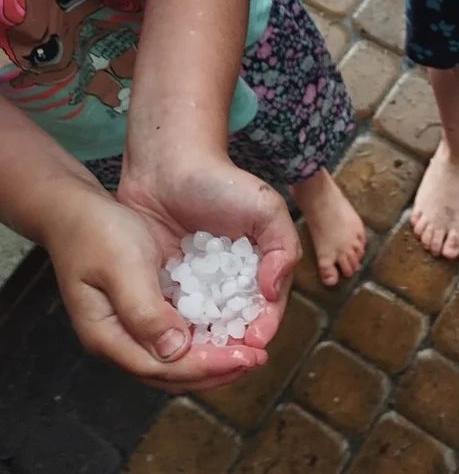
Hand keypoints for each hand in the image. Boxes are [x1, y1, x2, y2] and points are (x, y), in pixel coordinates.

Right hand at [47, 188, 267, 392]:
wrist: (77, 209)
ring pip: (177, 358)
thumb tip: (176, 349)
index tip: (246, 357)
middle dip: (217, 369)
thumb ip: (146, 311)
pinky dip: (205, 337)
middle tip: (257, 358)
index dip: (208, 366)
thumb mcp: (124, 267)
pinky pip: (178, 335)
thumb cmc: (97, 232)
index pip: (163, 368)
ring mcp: (132, 326)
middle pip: (172, 372)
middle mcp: (119, 339)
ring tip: (249, 350)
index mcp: (108, 335)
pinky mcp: (145, 310)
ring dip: (214, 357)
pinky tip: (230, 328)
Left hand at [117, 151, 301, 351]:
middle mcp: (230, 283)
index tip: (253, 343)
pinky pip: (171, 315)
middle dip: (232, 347)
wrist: (169, 165)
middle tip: (224, 361)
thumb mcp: (266, 209)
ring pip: (204, 327)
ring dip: (202, 345)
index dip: (263, 329)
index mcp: (260, 269)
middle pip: (236, 326)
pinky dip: (172, 330)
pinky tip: (168, 340)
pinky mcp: (166, 285)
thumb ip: (283, 248)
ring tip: (196, 357)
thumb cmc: (223, 182)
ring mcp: (197, 286)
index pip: (267, 310)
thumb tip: (272, 292)